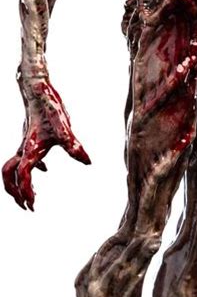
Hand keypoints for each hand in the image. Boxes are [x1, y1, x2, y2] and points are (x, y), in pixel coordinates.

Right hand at [2, 79, 90, 210]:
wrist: (38, 90)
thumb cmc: (49, 107)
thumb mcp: (64, 127)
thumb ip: (73, 145)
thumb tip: (87, 161)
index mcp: (30, 150)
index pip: (23, 177)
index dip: (26, 192)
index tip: (33, 206)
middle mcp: (23, 149)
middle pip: (8, 176)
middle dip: (15, 193)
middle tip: (26, 206)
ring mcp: (24, 144)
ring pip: (11, 168)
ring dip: (17, 183)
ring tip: (30, 194)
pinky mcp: (29, 138)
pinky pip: (23, 158)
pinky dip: (31, 169)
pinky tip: (45, 169)